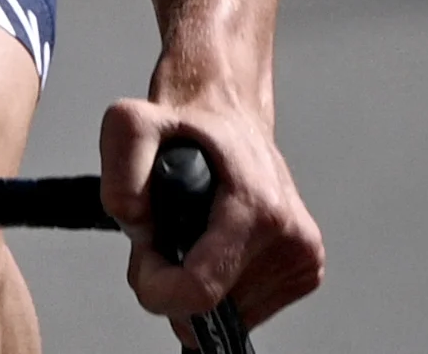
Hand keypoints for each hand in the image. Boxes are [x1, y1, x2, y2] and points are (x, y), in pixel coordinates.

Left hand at [100, 93, 323, 331]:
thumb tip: (138, 226)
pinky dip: (220, 282)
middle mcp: (293, 239)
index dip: (158, 286)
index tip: (146, 253)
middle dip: (174, 279)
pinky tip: (216, 242)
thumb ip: (121, 173)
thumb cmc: (181, 124)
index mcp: (259, 209)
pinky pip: (246, 306)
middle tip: (168, 230)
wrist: (227, 114)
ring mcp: (305, 258)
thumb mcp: (129, 125)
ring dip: (196, 281)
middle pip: (212, 309)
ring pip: (229, 313)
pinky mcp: (306, 270)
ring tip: (194, 229)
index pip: (200, 292)